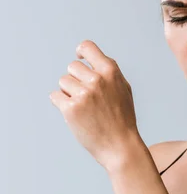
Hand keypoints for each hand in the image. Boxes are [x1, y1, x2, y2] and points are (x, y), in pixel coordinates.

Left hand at [49, 40, 138, 170]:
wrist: (120, 146)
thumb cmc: (122, 119)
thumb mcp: (123, 89)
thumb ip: (109, 72)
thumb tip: (91, 59)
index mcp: (110, 72)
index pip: (88, 47)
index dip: (81, 52)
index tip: (79, 58)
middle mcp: (97, 80)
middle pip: (72, 67)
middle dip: (76, 80)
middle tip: (88, 98)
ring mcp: (83, 94)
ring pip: (63, 82)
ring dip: (69, 93)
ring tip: (84, 108)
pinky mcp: (71, 108)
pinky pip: (55, 96)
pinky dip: (62, 104)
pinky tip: (75, 114)